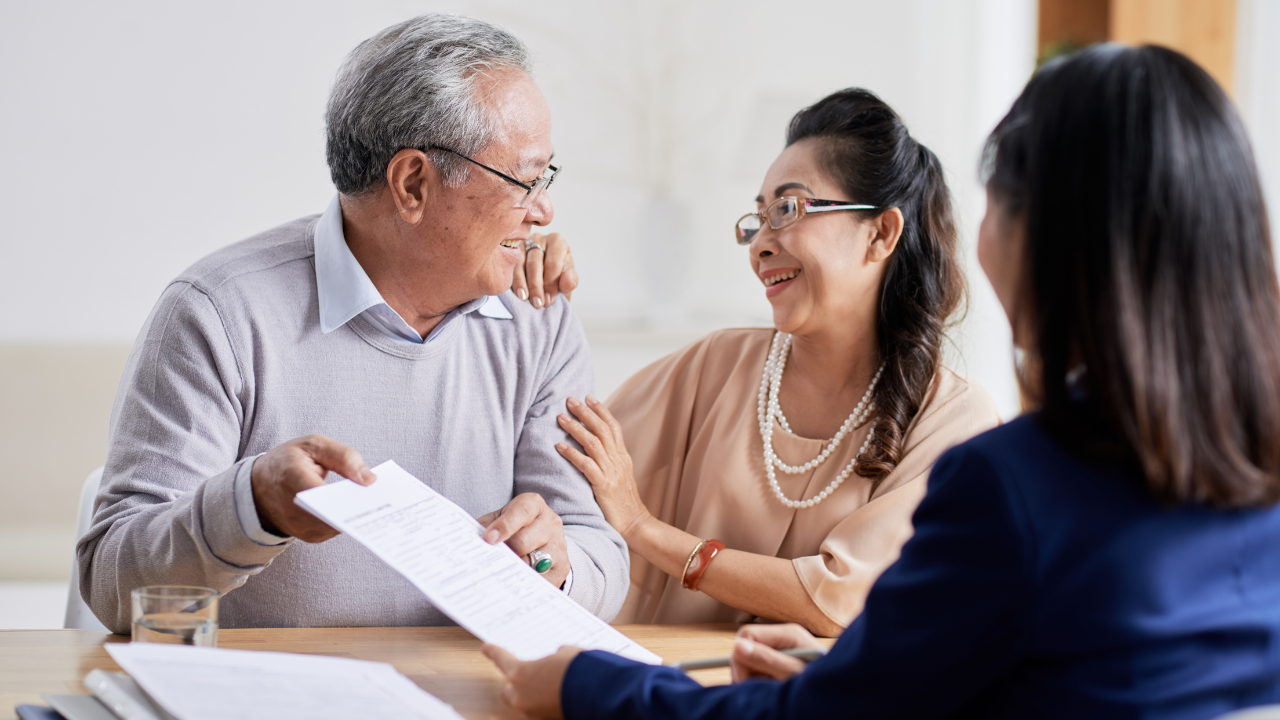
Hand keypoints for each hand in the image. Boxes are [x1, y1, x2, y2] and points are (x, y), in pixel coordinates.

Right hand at [250, 434, 375, 542]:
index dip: (347, 495)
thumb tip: (369, 479)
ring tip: (375, 503)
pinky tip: (360, 509)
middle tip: (383, 499)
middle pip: (332, 514)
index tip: (371, 491)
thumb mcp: (314, 445)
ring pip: (336, 526)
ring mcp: (299, 526)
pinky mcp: (307, 536)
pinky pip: (333, 531)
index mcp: (291, 477)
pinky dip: (347, 521)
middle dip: (358, 507)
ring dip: (355, 515)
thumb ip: (343, 457)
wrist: (260, 485)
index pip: (320, 491)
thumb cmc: (289, 461)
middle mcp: (292, 508)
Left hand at [478, 493, 570, 587]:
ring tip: (500, 576)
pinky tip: (514, 585)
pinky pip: (542, 581)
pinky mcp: (562, 567)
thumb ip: (485, 526)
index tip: (488, 538)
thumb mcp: (499, 519)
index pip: (521, 512)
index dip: (504, 526)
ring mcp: (558, 546)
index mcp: (533, 505)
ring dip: (514, 571)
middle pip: (524, 542)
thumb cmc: (513, 527)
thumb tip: (469, 542)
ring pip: (532, 564)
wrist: (542, 536)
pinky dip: (526, 584)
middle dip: (505, 553)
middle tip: (490, 562)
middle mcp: (550, 523)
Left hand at [482, 644, 580, 719]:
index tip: (485, 648)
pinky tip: (562, 694)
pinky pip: (541, 709)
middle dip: (516, 682)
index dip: (494, 652)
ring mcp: (532, 712)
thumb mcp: (565, 654)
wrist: (597, 693)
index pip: (502, 659)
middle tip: (530, 674)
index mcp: (519, 673)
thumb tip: (558, 659)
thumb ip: (554, 657)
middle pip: (509, 689)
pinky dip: (547, 702)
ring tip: (554, 684)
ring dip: (534, 694)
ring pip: (525, 702)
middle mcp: (520, 696)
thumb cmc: (578, 670)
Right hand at [512, 232, 576, 308]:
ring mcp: (523, 243)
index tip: (549, 300)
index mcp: (557, 241)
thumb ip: (571, 280)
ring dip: (523, 284)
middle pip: (535, 262)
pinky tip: (517, 293)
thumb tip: (568, 283)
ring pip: (521, 264)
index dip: (551, 283)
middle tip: (538, 303)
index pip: (553, 262)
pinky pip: (510, 266)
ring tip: (525, 299)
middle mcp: (539, 238)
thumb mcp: (568, 280)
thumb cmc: (559, 277)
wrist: (546, 280)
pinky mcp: (511, 252)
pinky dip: (514, 281)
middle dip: (536, 285)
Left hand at [556, 396, 651, 539]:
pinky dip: (572, 454)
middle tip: (570, 400)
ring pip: (594, 443)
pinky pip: (587, 465)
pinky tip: (559, 447)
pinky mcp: (604, 486)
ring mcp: (612, 473)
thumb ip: (609, 461)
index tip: (588, 397)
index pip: (613, 427)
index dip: (601, 410)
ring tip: (560, 418)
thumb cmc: (623, 504)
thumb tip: (593, 448)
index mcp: (623, 457)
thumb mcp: (619, 477)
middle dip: (585, 413)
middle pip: (602, 430)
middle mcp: (619, 461)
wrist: (636, 525)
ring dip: (576, 428)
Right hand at [730, 623, 824, 682]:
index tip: (743, 680)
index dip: (740, 657)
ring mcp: (781, 648)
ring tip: (769, 688)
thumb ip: (767, 659)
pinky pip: (758, 667)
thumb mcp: (791, 673)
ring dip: (753, 676)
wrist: (835, 696)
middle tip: (754, 688)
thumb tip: (738, 645)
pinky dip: (759, 679)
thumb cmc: (819, 684)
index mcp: (788, 633)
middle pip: (747, 646)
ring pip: (750, 658)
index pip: (748, 634)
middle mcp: (783, 637)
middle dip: (745, 668)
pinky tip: (771, 686)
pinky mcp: (779, 660)